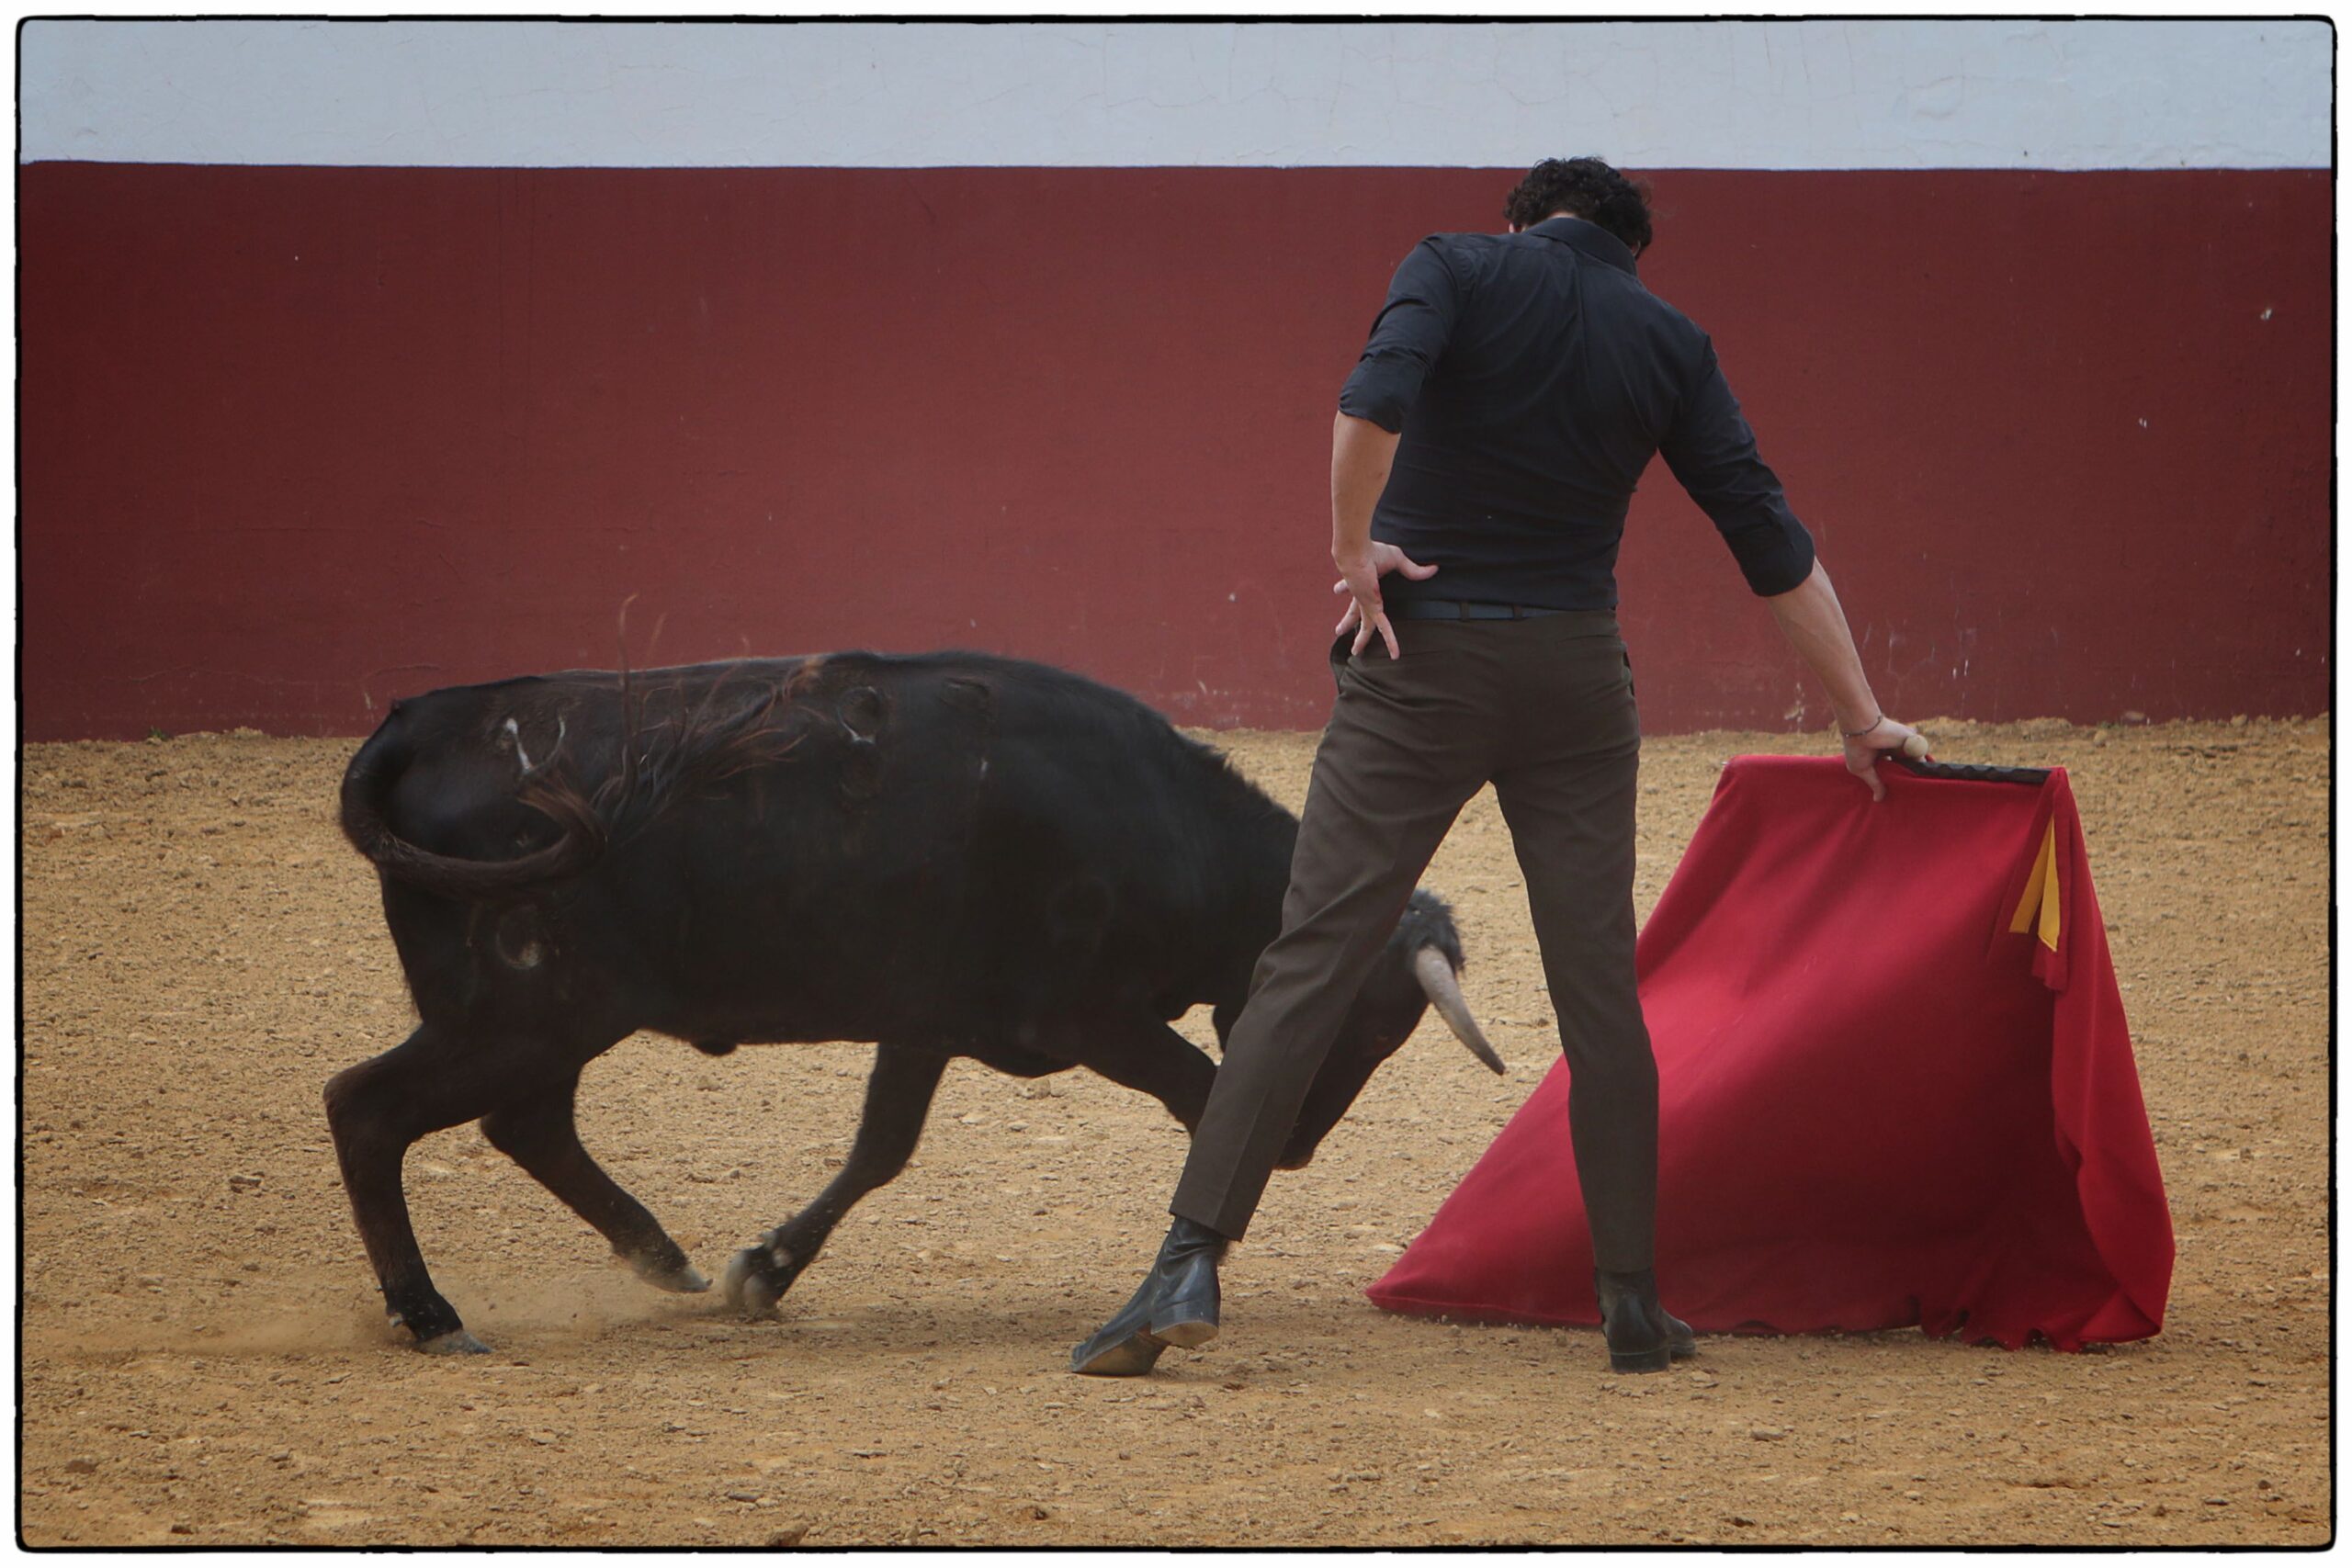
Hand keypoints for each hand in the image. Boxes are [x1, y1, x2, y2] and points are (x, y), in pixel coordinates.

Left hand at [1331, 543, 1438, 659]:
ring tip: (1355, 651)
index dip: (1344, 588)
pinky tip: (1396, 654)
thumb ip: (1413, 569)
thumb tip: (1434, 569)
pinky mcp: (1372, 609)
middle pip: (1353, 612)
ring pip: (1364, 626)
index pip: (1351, 587)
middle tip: (1339, 630)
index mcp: (1361, 581)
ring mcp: (1365, 604)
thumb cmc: (1372, 552)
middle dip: (1347, 621)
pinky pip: (1384, 628)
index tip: (1337, 590)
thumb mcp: (1397, 560)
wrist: (1357, 554)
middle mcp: (1360, 594)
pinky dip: (1390, 641)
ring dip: (1360, 639)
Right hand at [1843, 715, 1924, 802]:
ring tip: (1917, 790)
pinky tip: (1921, 778)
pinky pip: (1922, 755)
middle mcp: (1894, 749)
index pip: (1893, 770)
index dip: (1896, 780)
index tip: (1897, 792)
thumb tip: (1878, 799)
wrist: (1862, 729)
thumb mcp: (1863, 770)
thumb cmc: (1857, 748)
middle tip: (1909, 794)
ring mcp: (1903, 745)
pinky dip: (1923, 765)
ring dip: (1915, 773)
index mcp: (1881, 755)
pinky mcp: (1912, 740)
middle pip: (1905, 766)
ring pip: (1914, 762)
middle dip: (1906, 778)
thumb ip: (1875, 783)